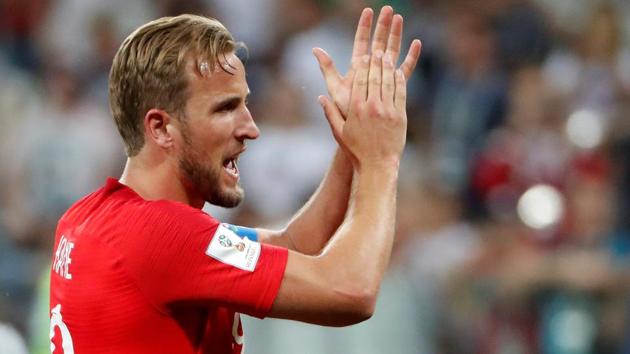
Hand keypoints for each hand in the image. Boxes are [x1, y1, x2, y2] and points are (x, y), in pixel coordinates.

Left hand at [313, 6, 421, 117]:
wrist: (358, 131)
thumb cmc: (345, 111)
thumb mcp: (334, 88)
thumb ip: (327, 69)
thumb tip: (315, 49)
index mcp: (357, 68)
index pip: (361, 42)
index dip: (364, 27)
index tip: (368, 11)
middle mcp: (371, 70)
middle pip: (378, 43)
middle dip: (383, 26)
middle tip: (389, 9)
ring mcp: (384, 78)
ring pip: (392, 52)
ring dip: (396, 35)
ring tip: (400, 19)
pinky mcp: (395, 87)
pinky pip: (404, 69)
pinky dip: (410, 56)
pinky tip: (416, 43)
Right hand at [318, 44, 407, 168]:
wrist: (377, 166)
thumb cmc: (356, 151)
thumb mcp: (339, 133)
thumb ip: (330, 113)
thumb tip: (320, 98)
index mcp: (356, 109)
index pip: (359, 81)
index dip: (363, 66)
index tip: (364, 56)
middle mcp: (372, 107)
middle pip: (374, 78)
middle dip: (375, 62)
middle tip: (377, 51)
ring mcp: (387, 111)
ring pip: (388, 83)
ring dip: (387, 67)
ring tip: (387, 56)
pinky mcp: (400, 116)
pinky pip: (400, 93)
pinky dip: (399, 81)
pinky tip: (398, 72)